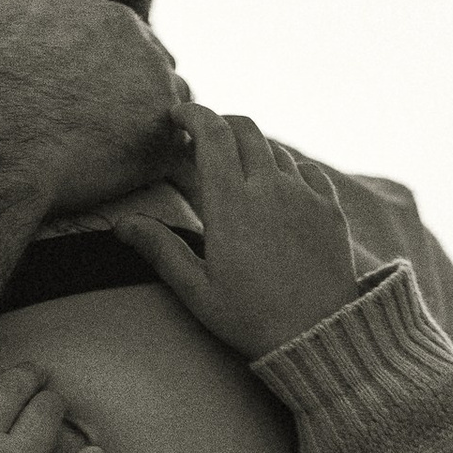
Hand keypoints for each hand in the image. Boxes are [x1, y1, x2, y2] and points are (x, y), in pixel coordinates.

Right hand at [0, 0, 188, 210]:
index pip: (88, 20)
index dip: (71, 60)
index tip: (50, 93)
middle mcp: (116, 22)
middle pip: (128, 53)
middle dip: (112, 83)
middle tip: (78, 127)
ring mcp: (145, 70)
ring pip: (157, 90)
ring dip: (140, 113)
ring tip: (101, 149)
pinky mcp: (164, 122)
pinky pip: (179, 135)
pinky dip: (161, 150)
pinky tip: (126, 166)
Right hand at [109, 107, 365, 364]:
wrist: (319, 337)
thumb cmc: (251, 319)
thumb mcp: (197, 290)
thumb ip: (161, 250)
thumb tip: (122, 223)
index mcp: (231, 203)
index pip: (212, 133)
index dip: (193, 115)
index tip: (179, 115)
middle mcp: (270, 188)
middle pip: (246, 129)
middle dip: (222, 125)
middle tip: (205, 140)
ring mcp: (305, 196)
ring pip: (276, 151)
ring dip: (253, 150)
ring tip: (240, 172)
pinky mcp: (330, 210)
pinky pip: (309, 172)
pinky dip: (289, 171)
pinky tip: (280, 190)